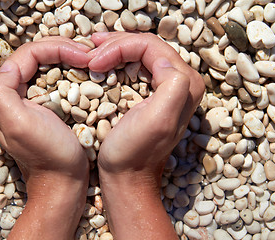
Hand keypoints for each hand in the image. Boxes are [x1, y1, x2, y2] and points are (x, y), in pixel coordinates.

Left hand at [0, 37, 91, 239]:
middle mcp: (5, 92)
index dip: (58, 48)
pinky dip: (67, 70)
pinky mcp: (36, 105)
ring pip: (43, 64)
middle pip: (35, 56)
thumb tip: (12, 64)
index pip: (28, 54)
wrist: (61, 180)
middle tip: (88, 54)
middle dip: (63, 49)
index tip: (84, 56)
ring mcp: (20, 98)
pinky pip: (50, 77)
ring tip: (88, 59)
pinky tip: (82, 71)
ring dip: (66, 57)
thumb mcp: (18, 124)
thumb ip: (3, 90)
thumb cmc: (48, 154)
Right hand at [88, 32, 204, 239]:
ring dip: (115, 49)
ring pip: (140, 54)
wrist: (127, 177)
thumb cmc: (134, 152)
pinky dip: (117, 61)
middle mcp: (181, 82)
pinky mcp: (153, 95)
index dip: (118, 47)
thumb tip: (163, 61)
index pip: (150, 46)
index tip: (93, 62)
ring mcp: (167, 88)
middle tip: (89, 49)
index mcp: (184, 83)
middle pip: (146, 46)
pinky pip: (136, 67)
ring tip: (92, 51)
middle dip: (115, 44)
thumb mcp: (157, 121)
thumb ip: (172, 85)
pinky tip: (102, 62)